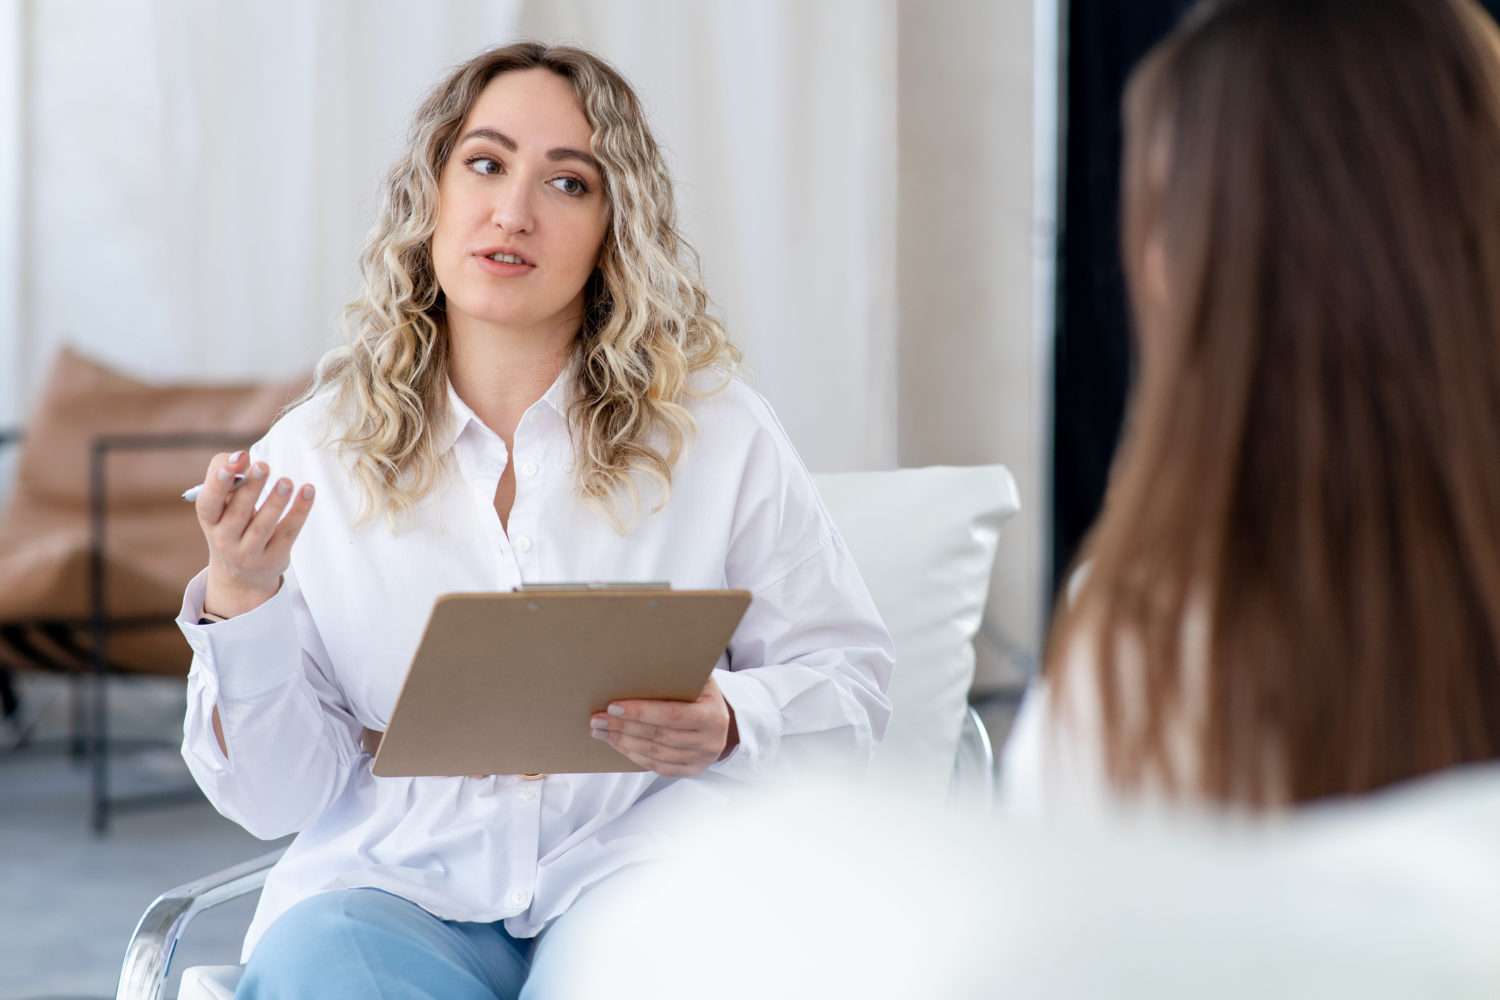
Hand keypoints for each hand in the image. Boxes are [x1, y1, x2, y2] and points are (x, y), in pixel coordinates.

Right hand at [197, 451, 315, 617]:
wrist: (242, 576)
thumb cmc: (232, 526)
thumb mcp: (222, 506)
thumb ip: (228, 477)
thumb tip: (241, 458)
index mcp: (210, 521)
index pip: (208, 504)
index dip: (217, 483)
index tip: (233, 463)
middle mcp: (225, 539)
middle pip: (239, 512)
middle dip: (251, 488)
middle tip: (263, 466)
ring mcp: (250, 552)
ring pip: (264, 526)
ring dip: (275, 502)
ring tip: (286, 481)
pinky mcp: (275, 557)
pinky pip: (288, 532)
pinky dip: (299, 511)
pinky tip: (308, 490)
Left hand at [590, 676, 737, 776]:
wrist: (723, 721)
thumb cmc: (703, 695)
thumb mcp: (700, 680)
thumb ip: (678, 672)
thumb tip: (638, 659)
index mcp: (713, 715)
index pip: (672, 715)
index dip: (641, 711)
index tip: (613, 705)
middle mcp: (710, 741)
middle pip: (658, 736)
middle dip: (623, 726)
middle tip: (597, 719)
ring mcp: (701, 759)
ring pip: (654, 753)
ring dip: (623, 741)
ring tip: (601, 731)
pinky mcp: (691, 771)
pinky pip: (657, 767)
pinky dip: (634, 755)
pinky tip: (617, 743)